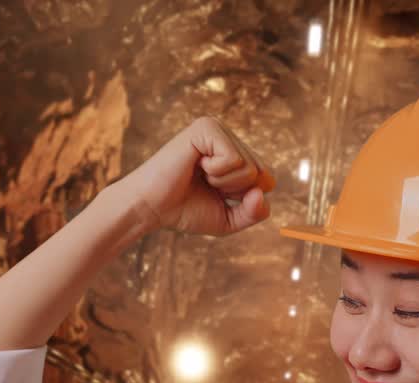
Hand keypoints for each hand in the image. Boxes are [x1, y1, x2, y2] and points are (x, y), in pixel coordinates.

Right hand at [117, 116, 274, 235]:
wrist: (150, 208)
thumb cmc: (185, 210)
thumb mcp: (229, 219)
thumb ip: (255, 212)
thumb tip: (265, 189)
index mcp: (235, 153)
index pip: (268, 180)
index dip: (245, 199)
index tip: (216, 194)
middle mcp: (229, 137)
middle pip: (262, 174)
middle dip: (235, 191)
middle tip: (205, 185)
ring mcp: (218, 129)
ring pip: (250, 167)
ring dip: (224, 183)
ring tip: (199, 175)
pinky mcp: (206, 128)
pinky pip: (234, 159)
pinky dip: (216, 172)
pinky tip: (196, 166)